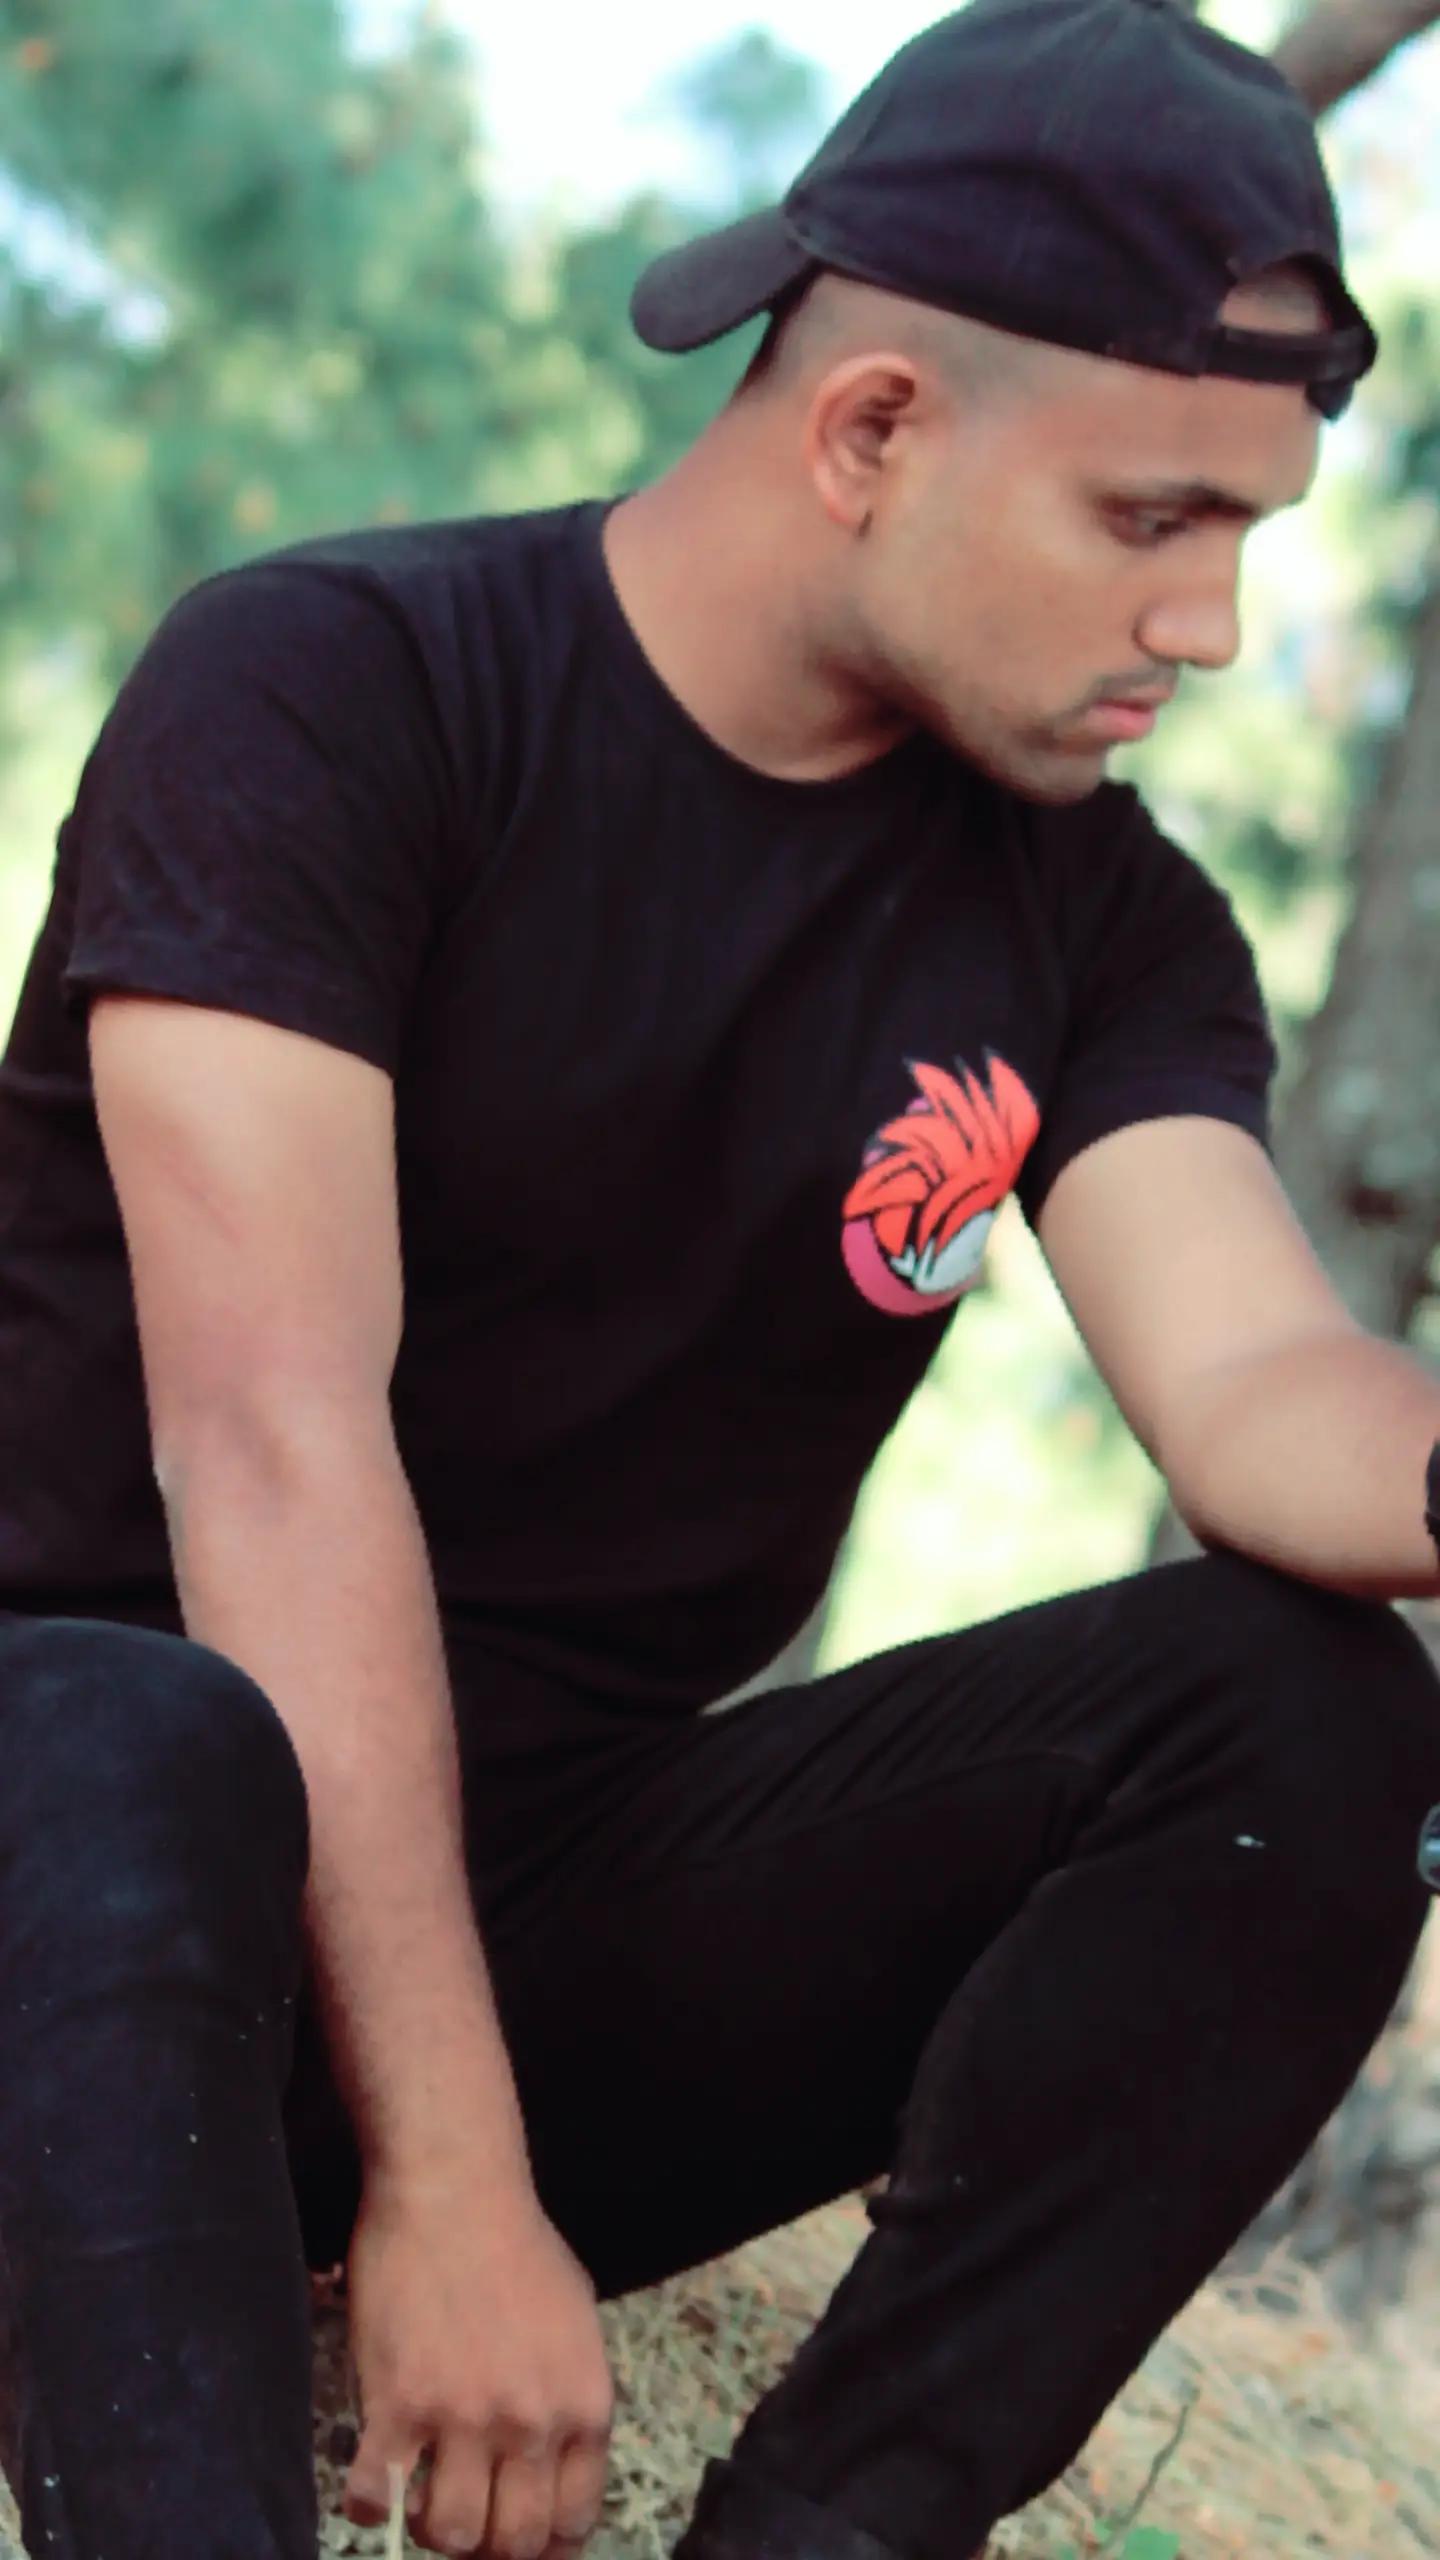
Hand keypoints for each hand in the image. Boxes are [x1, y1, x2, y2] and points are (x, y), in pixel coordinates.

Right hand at [341, 2161, 613, 2557]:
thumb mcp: (575, 2324)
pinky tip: (371, 2479)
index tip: (514, 2540)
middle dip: (486, 2548)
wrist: (452, 2186)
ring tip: (418, 2498)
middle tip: (462, 2519)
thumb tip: (554, 2471)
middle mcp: (531, 2422)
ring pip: (448, 2534)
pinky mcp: (398, 2404)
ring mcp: (463, 2418)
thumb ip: (569, 2401)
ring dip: (430, 2529)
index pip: (573, 2525)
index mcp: (583, 2405)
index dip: (541, 2546)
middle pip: (512, 2545)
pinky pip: (376, 2499)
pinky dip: (368, 2506)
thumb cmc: (515, 2245)